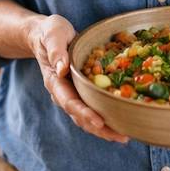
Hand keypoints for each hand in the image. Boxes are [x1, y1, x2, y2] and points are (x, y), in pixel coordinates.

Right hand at [29, 14, 127, 143]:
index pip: (70, 102)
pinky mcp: (81, 91)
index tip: (99, 121)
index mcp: (55, 81)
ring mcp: (72, 94)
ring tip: (124, 136)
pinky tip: (122, 122)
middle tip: (121, 137)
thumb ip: (56, 51)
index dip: (84, 113)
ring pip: (86, 117)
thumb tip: (62, 68)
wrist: (45, 35)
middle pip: (80, 116)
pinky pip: (93, 107)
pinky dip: (106, 117)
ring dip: (104, 128)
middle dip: (99, 128)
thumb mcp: (52, 35)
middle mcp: (63, 92)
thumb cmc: (49, 33)